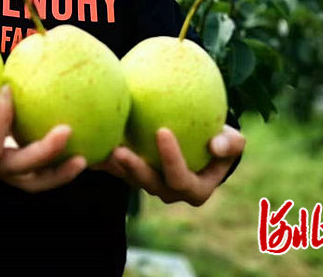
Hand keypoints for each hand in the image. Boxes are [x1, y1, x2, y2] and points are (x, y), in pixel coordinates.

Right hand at [0, 80, 86, 196]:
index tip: (8, 88)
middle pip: (19, 170)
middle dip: (42, 152)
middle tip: (66, 129)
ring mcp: (0, 174)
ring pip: (34, 181)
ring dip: (59, 171)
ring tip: (86, 156)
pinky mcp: (11, 171)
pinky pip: (38, 177)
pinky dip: (58, 171)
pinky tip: (82, 153)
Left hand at [95, 125, 244, 205]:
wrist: (202, 142)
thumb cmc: (221, 139)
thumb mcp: (234, 141)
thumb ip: (231, 144)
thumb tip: (216, 144)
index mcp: (195, 189)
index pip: (180, 178)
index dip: (171, 159)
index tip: (163, 130)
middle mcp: (170, 192)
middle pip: (149, 184)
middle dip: (134, 169)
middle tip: (119, 150)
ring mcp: (150, 184)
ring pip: (128, 178)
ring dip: (114, 165)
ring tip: (99, 147)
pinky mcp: (133, 174)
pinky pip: (116, 169)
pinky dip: (103, 159)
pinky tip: (87, 145)